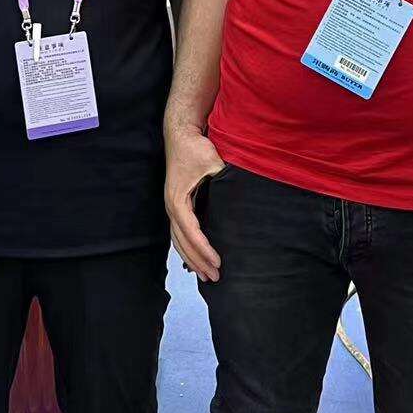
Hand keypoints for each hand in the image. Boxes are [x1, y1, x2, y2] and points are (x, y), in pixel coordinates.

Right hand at [164, 121, 223, 281]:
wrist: (180, 134)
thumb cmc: (195, 148)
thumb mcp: (213, 161)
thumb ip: (224, 179)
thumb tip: (241, 195)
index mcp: (178, 200)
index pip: (191, 232)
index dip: (204, 250)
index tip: (218, 262)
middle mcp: (171, 206)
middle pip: (182, 242)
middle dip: (198, 261)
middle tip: (215, 277)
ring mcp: (171, 206)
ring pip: (178, 241)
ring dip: (191, 259)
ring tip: (206, 275)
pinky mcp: (176, 204)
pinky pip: (178, 233)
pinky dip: (187, 248)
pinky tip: (196, 259)